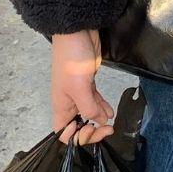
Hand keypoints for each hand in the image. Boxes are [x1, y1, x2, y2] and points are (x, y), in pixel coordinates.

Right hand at [50, 30, 114, 144]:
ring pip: (88, 114)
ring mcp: (79, 93)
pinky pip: (95, 101)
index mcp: (61, 106)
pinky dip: (102, 108)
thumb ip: (89, 108)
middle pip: (77, 126)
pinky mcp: (88, 83)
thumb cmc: (72, 60)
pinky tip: (110, 112)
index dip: (77, 138)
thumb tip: (99, 121)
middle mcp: (68, 103)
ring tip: (111, 124)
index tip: (92, 129)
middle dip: (91, 131)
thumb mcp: (80, 88)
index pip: (63, 133)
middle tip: (106, 129)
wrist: (77, 33)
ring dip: (98, 120)